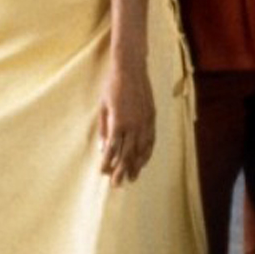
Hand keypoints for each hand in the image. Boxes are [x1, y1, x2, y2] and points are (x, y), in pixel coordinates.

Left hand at [96, 67, 154, 184]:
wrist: (131, 67)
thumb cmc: (112, 85)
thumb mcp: (103, 106)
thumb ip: (103, 129)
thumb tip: (102, 148)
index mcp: (119, 122)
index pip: (113, 149)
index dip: (108, 163)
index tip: (103, 173)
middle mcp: (134, 124)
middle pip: (128, 154)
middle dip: (122, 171)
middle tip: (117, 185)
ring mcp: (145, 121)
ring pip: (141, 149)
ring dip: (136, 165)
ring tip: (132, 178)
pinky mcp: (152, 117)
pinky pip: (151, 140)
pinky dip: (147, 152)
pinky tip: (144, 161)